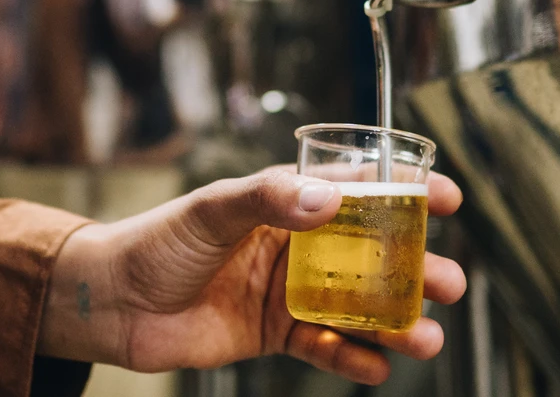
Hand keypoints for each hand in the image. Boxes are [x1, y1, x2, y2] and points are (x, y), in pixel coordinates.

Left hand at [37, 168, 467, 384]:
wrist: (110, 303)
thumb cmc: (154, 242)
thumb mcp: (210, 210)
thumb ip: (266, 199)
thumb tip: (327, 199)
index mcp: (284, 202)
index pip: (356, 190)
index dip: (405, 192)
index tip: (448, 198)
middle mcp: (294, 245)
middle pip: (370, 255)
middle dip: (414, 269)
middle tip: (449, 283)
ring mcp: (287, 291)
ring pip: (356, 306)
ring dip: (394, 322)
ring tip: (426, 338)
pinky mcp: (273, 334)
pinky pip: (324, 347)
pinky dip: (351, 358)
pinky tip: (377, 368)